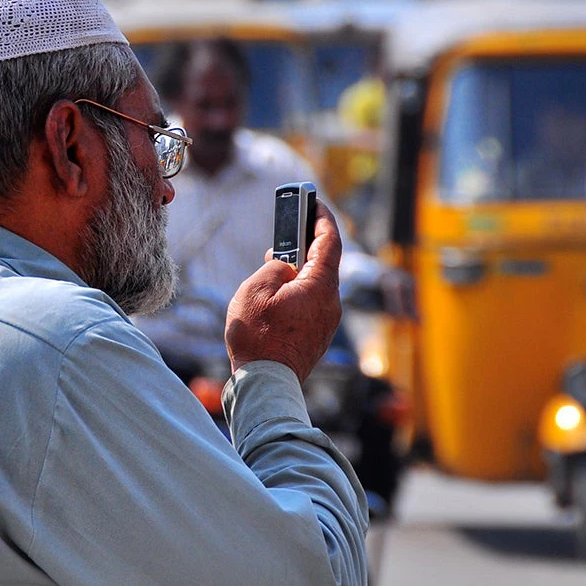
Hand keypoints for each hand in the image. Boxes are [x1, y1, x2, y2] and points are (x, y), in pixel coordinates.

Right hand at [225, 200, 341, 380]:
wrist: (266, 384)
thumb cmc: (257, 338)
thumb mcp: (255, 290)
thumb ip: (273, 268)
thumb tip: (285, 268)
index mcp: (320, 286)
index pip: (330, 242)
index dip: (323, 218)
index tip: (315, 201)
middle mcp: (331, 302)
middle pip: (324, 263)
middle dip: (306, 244)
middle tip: (289, 230)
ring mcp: (327, 321)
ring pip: (317, 284)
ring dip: (299, 270)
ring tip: (274, 265)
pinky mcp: (318, 335)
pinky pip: (313, 302)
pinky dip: (299, 290)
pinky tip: (277, 294)